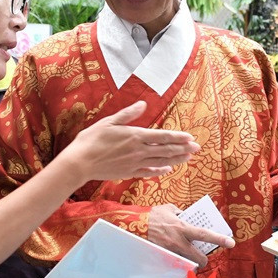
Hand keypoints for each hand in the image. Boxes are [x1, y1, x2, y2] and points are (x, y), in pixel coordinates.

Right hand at [66, 101, 198, 181]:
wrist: (80, 163)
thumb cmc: (91, 140)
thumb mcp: (109, 122)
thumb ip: (128, 114)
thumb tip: (143, 104)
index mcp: (135, 136)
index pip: (163, 136)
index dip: (178, 137)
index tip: (190, 138)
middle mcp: (139, 150)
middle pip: (166, 149)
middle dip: (183, 148)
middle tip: (197, 148)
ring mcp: (135, 163)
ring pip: (161, 161)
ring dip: (176, 159)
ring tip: (188, 158)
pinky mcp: (129, 173)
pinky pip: (149, 172)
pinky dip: (160, 170)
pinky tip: (167, 169)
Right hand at [146, 203, 233, 267]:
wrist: (133, 225)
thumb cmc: (152, 215)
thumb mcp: (169, 209)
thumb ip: (181, 213)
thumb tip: (188, 216)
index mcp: (182, 228)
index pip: (205, 234)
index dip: (219, 239)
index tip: (231, 243)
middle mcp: (178, 242)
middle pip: (199, 258)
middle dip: (203, 260)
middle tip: (203, 257)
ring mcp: (170, 252)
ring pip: (188, 265)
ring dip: (190, 264)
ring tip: (187, 259)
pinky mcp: (163, 258)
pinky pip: (175, 265)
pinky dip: (177, 264)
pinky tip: (174, 261)